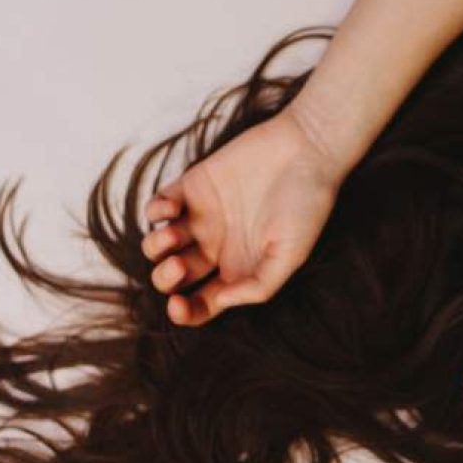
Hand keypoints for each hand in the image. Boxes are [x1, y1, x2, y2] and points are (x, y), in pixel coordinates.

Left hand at [141, 108, 342, 325]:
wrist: (307, 150)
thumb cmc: (306, 205)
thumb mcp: (291, 256)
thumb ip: (258, 286)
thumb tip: (219, 302)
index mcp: (238, 269)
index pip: (202, 302)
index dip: (185, 312)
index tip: (178, 306)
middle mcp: (217, 247)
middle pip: (174, 277)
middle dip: (166, 278)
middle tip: (180, 264)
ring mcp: (202, 216)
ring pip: (159, 245)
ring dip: (155, 247)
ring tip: (172, 235)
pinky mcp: (192, 186)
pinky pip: (158, 206)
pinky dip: (155, 210)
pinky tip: (173, 207)